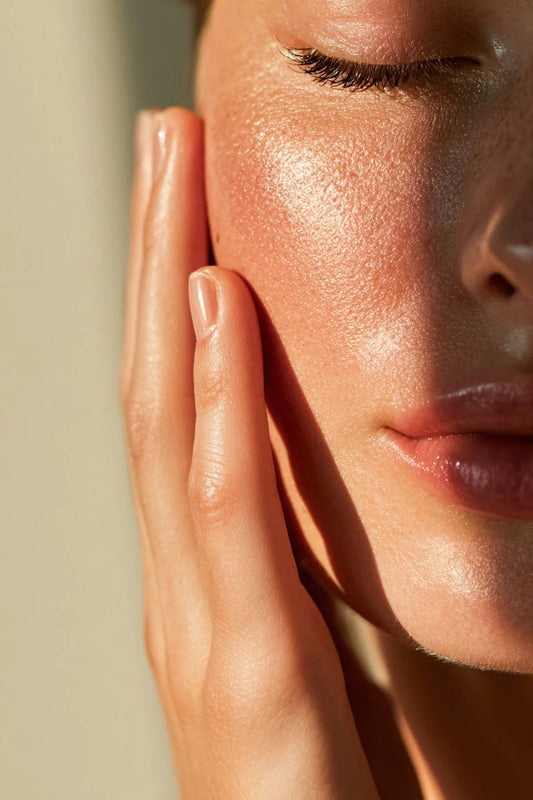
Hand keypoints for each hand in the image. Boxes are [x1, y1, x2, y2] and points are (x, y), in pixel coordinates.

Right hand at [120, 107, 378, 798]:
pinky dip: (218, 404)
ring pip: (170, 423)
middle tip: (164, 144)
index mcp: (206, 575)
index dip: (175, 293)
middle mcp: (183, 580)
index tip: (189, 199)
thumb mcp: (316, 649)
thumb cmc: (317, 788)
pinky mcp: (241, 665)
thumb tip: (324, 487)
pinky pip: (224, 510)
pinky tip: (218, 314)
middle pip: (160, 386)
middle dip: (159, 255)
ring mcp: (198, 618)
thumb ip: (309, 565)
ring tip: (176, 181)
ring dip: (173, 290)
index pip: (180, 407)